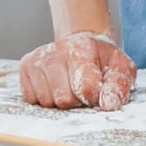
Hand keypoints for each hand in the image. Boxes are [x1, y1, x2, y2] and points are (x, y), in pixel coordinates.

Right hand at [19, 30, 136, 110]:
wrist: (82, 40)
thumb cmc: (101, 59)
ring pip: (47, 101)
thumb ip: (118, 86)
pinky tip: (54, 84)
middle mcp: (57, 50)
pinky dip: (44, 97)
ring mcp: (39, 58)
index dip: (93, 98)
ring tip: (69, 84)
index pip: (85, 87)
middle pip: (64, 99)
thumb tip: (109, 105)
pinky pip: (32, 99)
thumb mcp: (119, 68)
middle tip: (82, 88)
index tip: (97, 95)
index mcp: (83, 48)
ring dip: (59, 100)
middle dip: (76, 101)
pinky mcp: (25, 66)